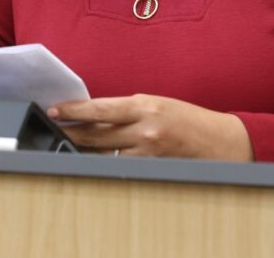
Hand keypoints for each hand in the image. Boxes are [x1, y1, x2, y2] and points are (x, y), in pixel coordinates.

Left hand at [47, 94, 252, 160]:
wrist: (219, 141)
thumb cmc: (188, 119)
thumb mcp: (157, 104)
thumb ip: (128, 110)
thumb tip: (96, 115)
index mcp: (145, 106)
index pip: (99, 109)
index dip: (73, 110)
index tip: (55, 110)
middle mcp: (145, 129)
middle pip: (96, 134)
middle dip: (71, 131)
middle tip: (53, 128)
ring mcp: (148, 152)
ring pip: (104, 154)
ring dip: (84, 150)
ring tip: (68, 144)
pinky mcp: (151, 169)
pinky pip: (120, 166)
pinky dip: (106, 162)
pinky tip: (95, 159)